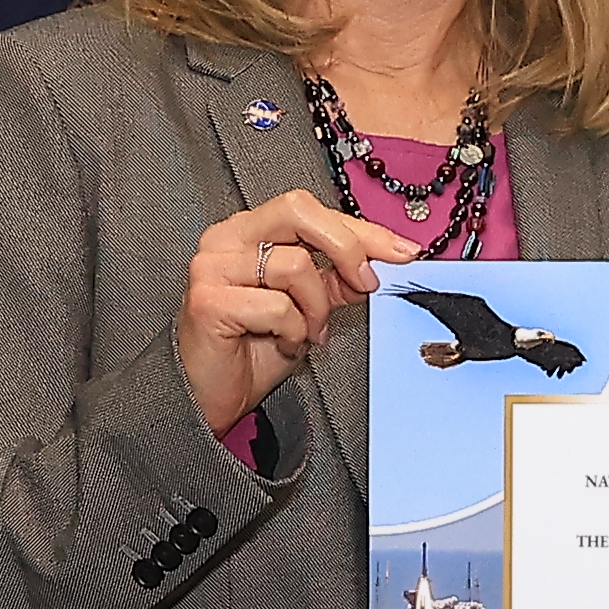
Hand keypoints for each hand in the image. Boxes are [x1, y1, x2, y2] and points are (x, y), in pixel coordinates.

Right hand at [174, 186, 395, 450]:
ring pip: (295, 264)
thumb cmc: (248, 352)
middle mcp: (226, 239)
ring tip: (306, 333)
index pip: (310, 210)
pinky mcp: (209, 299)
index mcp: (248, 231)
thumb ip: (335, 280)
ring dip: (315, 309)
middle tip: (365, 283)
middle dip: (345, 247)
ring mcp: (212, 266)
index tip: (401, 250)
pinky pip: (278, 306)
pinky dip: (293, 331)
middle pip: (298, 211)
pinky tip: (281, 343)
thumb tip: (381, 262)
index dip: (361, 229)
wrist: (206, 398)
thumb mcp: (306, 309)